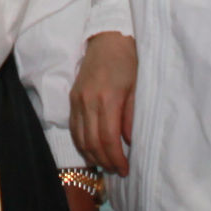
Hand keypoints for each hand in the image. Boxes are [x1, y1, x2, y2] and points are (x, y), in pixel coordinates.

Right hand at [70, 31, 136, 175]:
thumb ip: (132, 116)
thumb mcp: (138, 88)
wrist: (108, 39)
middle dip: (105, 161)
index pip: (108, 139)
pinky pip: (74, 127)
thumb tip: (129, 142)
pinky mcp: (72, 98)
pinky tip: (91, 151)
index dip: (116, 158)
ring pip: (80, 138)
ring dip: (92, 156)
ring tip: (106, 164)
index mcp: (107, 99)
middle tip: (117, 171)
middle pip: (92, 142)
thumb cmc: (129, 62)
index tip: (125, 170)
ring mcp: (76, 100)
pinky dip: (81, 143)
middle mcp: (87, 102)